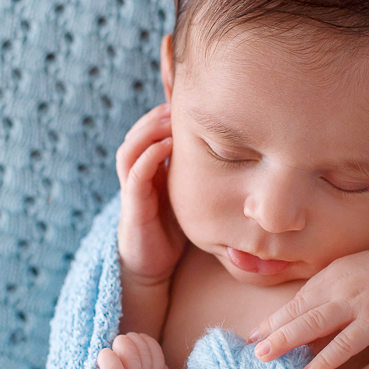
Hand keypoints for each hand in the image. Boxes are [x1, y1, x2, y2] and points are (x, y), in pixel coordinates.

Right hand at [116, 102, 186, 285]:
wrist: (151, 267)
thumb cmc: (173, 232)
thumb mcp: (190, 199)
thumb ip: (201, 178)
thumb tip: (238, 157)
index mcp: (150, 171)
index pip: (149, 135)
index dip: (160, 116)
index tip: (182, 100)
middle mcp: (138, 176)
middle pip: (136, 136)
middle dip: (153, 117)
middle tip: (174, 103)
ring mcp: (132, 190)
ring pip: (129, 150)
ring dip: (147, 131)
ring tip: (167, 119)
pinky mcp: (133, 208)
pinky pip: (134, 177)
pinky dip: (147, 158)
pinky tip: (164, 147)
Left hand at [249, 244, 368, 368]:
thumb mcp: (365, 276)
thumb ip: (341, 292)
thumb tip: (317, 320)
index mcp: (338, 272)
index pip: (301, 296)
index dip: (277, 314)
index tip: (256, 330)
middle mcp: (342, 283)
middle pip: (300, 308)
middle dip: (272, 326)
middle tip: (248, 345)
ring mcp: (358, 301)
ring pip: (314, 322)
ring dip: (287, 339)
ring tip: (264, 356)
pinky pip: (346, 342)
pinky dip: (326, 357)